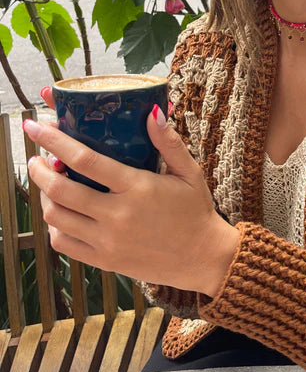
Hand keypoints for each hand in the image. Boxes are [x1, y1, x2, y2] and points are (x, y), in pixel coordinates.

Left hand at [25, 101, 238, 297]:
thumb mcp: (189, 171)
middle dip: (39, 170)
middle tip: (35, 158)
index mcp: (137, 188)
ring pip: (57, 218)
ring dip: (44, 196)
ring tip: (49, 183)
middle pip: (61, 191)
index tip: (36, 128)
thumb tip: (153, 111)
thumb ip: (169, 141)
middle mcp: (118, 216)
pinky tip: (61, 212)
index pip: (85, 160)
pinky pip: (63, 244)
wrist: (203, 257)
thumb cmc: (196, 211)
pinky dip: (54, 226)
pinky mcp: (105, 261)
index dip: (55, 142)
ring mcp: (108, 241)